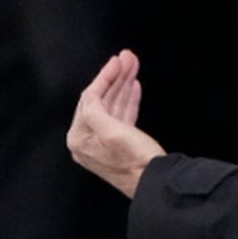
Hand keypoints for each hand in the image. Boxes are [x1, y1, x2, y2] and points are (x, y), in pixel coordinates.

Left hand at [67, 49, 164, 197]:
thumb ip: (95, 111)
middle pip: (101, 99)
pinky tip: (134, 85)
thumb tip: (92, 95)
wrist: (157, 182)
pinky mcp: (120, 144)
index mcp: (80, 137)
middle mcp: (88, 140)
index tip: (119, 59)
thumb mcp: (112, 132)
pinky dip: (128, 99)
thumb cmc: (135, 160)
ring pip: (113, 105)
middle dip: (115, 77)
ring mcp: (104, 142)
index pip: (90, 98)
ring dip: (123, 84)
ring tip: (134, 65)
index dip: (105, 76)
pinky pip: (121, 115)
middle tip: (128, 57)